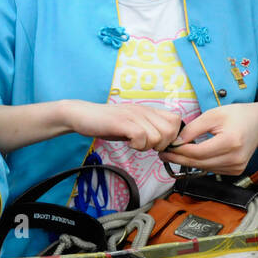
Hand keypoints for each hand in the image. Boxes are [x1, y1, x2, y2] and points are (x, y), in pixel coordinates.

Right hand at [63, 100, 183, 152]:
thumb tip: (165, 143)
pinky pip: (141, 138)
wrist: (81, 115)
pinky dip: (137, 146)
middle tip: (147, 146)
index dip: (172, 136)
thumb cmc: (106, 123)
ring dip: (147, 146)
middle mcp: (143, 110)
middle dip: (162, 145)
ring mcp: (133, 115)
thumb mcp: (131, 125)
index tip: (159, 145)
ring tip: (135, 144)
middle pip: (171, 131)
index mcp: (147, 110)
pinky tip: (129, 144)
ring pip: (157, 137)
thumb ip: (148, 130)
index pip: (176, 120)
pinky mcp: (122, 122)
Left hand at [165, 103, 257, 175]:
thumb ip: (193, 129)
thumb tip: (176, 141)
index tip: (166, 147)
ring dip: (186, 162)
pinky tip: (189, 157)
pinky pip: (211, 169)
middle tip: (163, 154)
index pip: (198, 152)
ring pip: (203, 168)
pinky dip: (199, 164)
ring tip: (172, 154)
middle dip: (179, 159)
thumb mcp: (213, 115)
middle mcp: (235, 158)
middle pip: (199, 163)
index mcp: (231, 142)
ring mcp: (237, 167)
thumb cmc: (237, 116)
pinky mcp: (236, 171)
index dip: (179, 151)